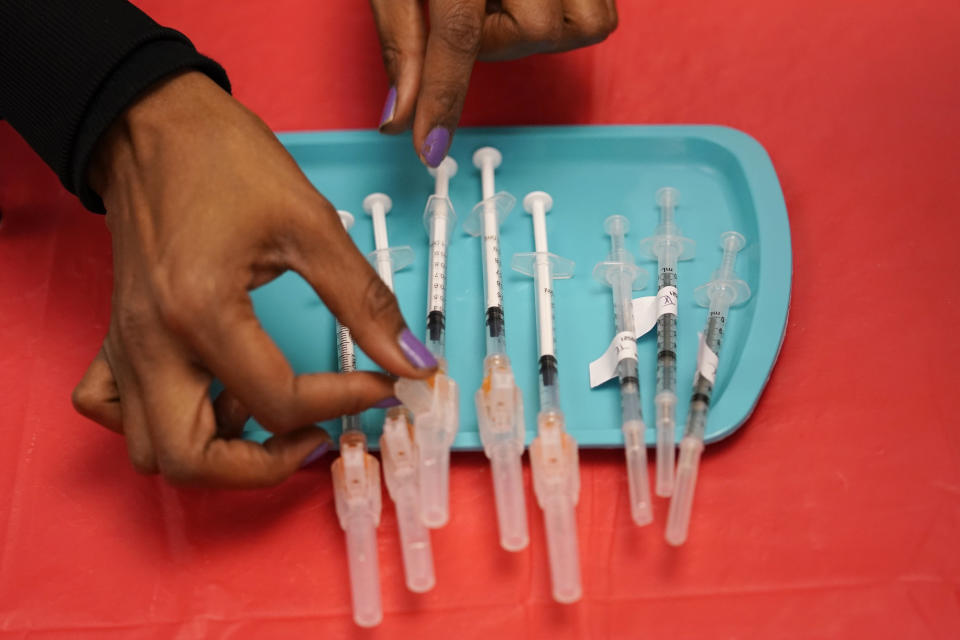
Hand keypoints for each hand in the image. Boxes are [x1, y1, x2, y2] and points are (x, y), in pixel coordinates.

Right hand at [71, 71, 435, 487]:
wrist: (154, 123)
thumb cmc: (226, 160)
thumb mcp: (310, 225)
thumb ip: (365, 301)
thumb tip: (413, 360)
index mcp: (202, 315)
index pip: (281, 402)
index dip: (346, 400)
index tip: (385, 385)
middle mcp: (153, 345)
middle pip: (194, 462)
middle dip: (264, 468)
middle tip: (314, 437)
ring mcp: (127, 346)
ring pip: (152, 451)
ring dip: (214, 452)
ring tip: (265, 410)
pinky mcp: (117, 337)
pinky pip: (114, 410)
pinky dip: (159, 423)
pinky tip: (206, 395)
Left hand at [371, 0, 617, 164]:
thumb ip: (402, 40)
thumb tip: (398, 116)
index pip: (456, 35)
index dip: (441, 98)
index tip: (429, 148)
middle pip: (533, 31)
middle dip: (498, 37)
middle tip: (473, 9)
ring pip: (583, 24)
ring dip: (537, 28)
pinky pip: (601, 10)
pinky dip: (567, 15)